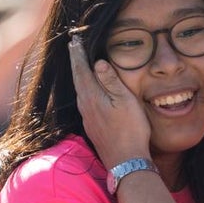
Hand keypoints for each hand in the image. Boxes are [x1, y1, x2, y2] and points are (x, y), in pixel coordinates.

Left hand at [68, 34, 151, 168]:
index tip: (74, 40)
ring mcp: (88, 118)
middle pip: (77, 79)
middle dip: (76, 62)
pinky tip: (90, 92)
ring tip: (80, 65)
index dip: (78, 54)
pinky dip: (85, 90)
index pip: (81, 69)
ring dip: (79, 76)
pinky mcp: (92, 128)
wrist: (126, 162)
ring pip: (80, 91)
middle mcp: (85, 106)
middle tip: (73, 46)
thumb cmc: (130, 130)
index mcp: (92, 96)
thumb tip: (99, 63)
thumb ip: (111, 81)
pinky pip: (85, 102)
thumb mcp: (125, 101)